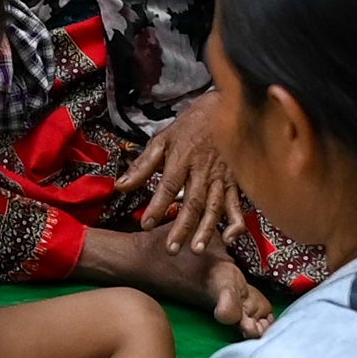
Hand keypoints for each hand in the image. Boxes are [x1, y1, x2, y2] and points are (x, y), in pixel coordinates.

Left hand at [130, 88, 254, 252]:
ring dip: (206, 229)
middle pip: (192, 202)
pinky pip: (237, 204)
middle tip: (171, 249)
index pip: (168, 186)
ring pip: (215, 206)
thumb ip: (142, 165)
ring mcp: (222, 177)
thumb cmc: (189, 126)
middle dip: (182, 227)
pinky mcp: (236, 181)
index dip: (158, 206)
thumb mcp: (162, 140)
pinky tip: (229, 238)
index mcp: (182, 159)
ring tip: (195, 249)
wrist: (225, 107)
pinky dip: (235, 222)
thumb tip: (119, 186)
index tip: (146, 224)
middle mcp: (203, 170)